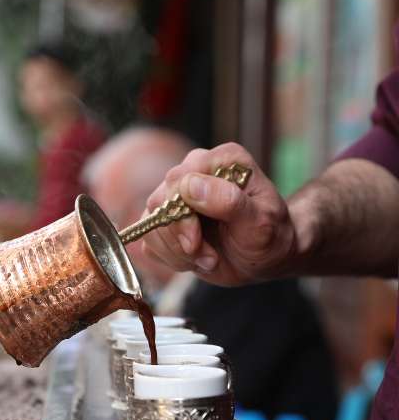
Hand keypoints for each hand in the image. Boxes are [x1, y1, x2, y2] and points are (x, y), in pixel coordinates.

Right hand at [141, 143, 296, 285]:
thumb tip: (189, 185)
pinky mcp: (166, 218)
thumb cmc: (270, 236)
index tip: (196, 242)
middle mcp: (195, 170)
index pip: (179, 179)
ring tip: (208, 258)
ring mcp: (176, 195)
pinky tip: (196, 258)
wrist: (265, 258)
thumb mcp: (260, 223)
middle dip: (179, 238)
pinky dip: (170, 257)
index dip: (181, 215)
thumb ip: (228, 201)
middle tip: (208, 256)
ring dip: (177, 251)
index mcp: (222, 161)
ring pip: (150, 224)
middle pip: (159, 201)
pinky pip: (149, 240)